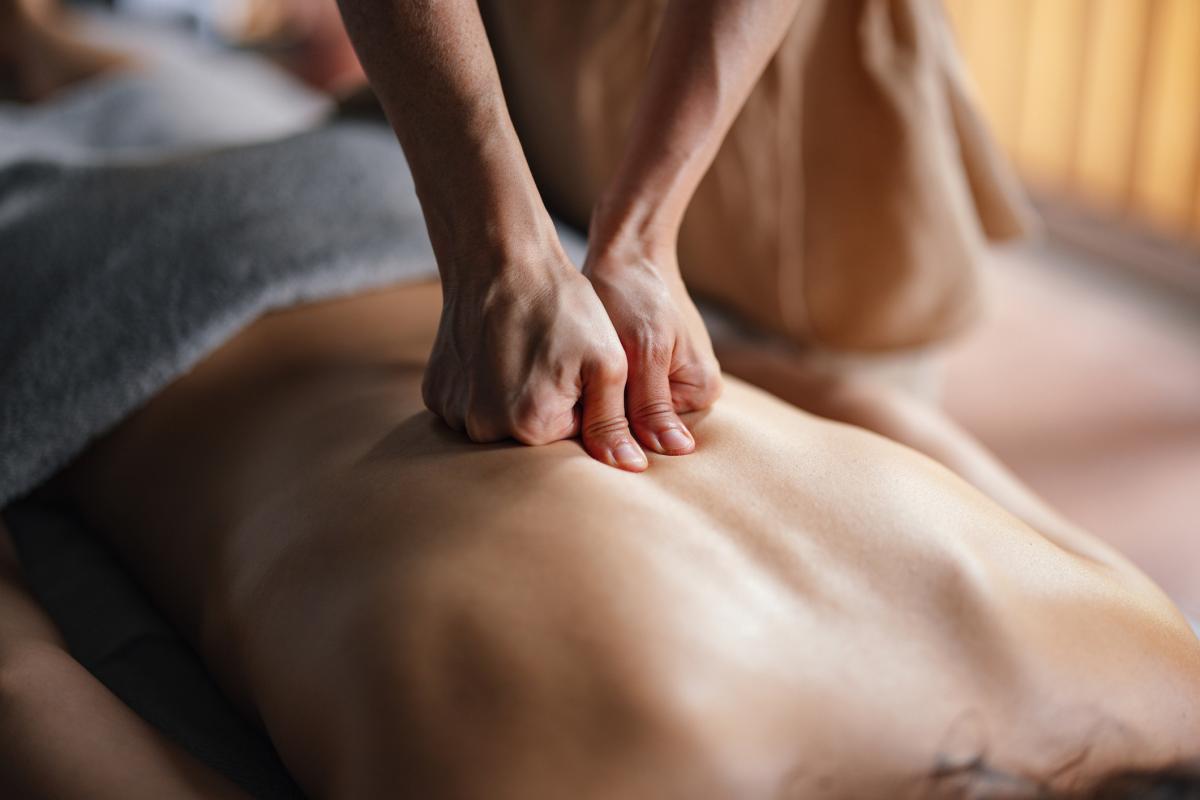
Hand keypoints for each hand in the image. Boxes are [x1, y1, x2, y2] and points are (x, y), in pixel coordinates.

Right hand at [423, 248, 650, 470]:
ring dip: (515, 397)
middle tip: (552, 357)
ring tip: (524, 351)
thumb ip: (613, 424)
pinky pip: (471, 405)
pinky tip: (496, 353)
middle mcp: (482, 429)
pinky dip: (486, 387)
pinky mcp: (435, 393)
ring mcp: (452, 411)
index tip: (578, 367)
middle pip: (531, 436)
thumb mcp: (605, 363)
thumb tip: (629, 470)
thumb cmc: (561, 306)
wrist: (499, 259)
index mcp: (528, 427)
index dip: (584, 403)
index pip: (570, 440)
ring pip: (500, 421)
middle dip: (550, 405)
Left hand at [584, 244, 721, 455]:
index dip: (621, 431)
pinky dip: (603, 387)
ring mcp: (669, 380)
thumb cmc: (633, 296)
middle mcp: (692, 391)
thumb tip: (676, 452)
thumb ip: (653, 405)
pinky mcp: (648, 369)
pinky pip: (624, 393)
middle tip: (579, 400)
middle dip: (613, 415)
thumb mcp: (643, 354)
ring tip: (578, 384)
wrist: (625, 253)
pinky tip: (583, 375)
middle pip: (644, 426)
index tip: (589, 418)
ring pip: (630, 411)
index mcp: (702, 391)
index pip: (657, 437)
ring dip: (605, 402)